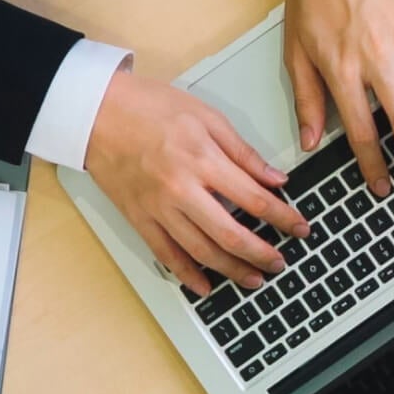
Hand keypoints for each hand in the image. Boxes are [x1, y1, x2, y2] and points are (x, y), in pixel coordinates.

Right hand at [85, 71, 308, 296]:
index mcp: (202, 161)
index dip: (284, 218)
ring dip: (231, 270)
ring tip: (254, 279)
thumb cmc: (148, 106)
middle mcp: (181, 189)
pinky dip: (187, 274)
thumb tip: (276, 180)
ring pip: (201, 251)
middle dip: (261, 253)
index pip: (255, 200)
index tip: (301, 228)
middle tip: (280, 263)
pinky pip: (165, 254)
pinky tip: (205, 286)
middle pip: (230, 234)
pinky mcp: (138, 218)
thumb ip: (244, 153)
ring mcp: (158, 208)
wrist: (93, 110)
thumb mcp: (206, 117)